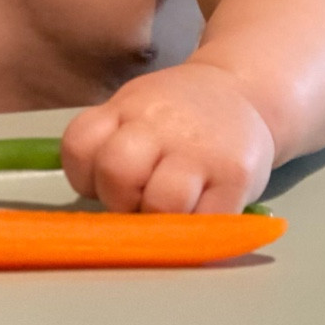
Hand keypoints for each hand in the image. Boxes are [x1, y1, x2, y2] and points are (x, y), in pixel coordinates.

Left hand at [61, 61, 275, 213]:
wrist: (244, 92)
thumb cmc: (178, 117)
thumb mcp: (138, 112)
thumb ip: (113, 148)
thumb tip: (103, 217)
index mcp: (128, 107)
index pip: (80, 145)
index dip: (86, 176)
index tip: (105, 183)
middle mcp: (162, 123)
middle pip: (116, 172)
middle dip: (120, 199)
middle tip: (139, 200)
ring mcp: (202, 150)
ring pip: (161, 203)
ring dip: (161, 221)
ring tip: (173, 210)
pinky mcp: (237, 176)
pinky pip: (205, 224)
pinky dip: (196, 232)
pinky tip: (201, 212)